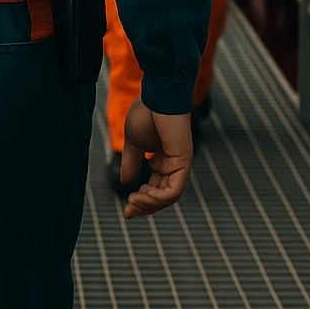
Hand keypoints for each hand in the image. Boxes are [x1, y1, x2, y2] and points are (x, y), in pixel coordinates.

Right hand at [121, 98, 193, 218]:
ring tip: (133, 201)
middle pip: (161, 197)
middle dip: (144, 207)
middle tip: (128, 212)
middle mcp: (172, 165)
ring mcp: (179, 165)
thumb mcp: (134, 144)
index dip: (141, 202)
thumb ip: (131, 162)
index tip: (126, 210)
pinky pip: (174, 190)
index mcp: (162, 161)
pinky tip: (143, 194)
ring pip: (168, 197)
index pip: (154, 189)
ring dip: (149, 204)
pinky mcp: (183, 162)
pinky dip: (158, 198)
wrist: (156, 97)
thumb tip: (126, 182)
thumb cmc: (146, 114)